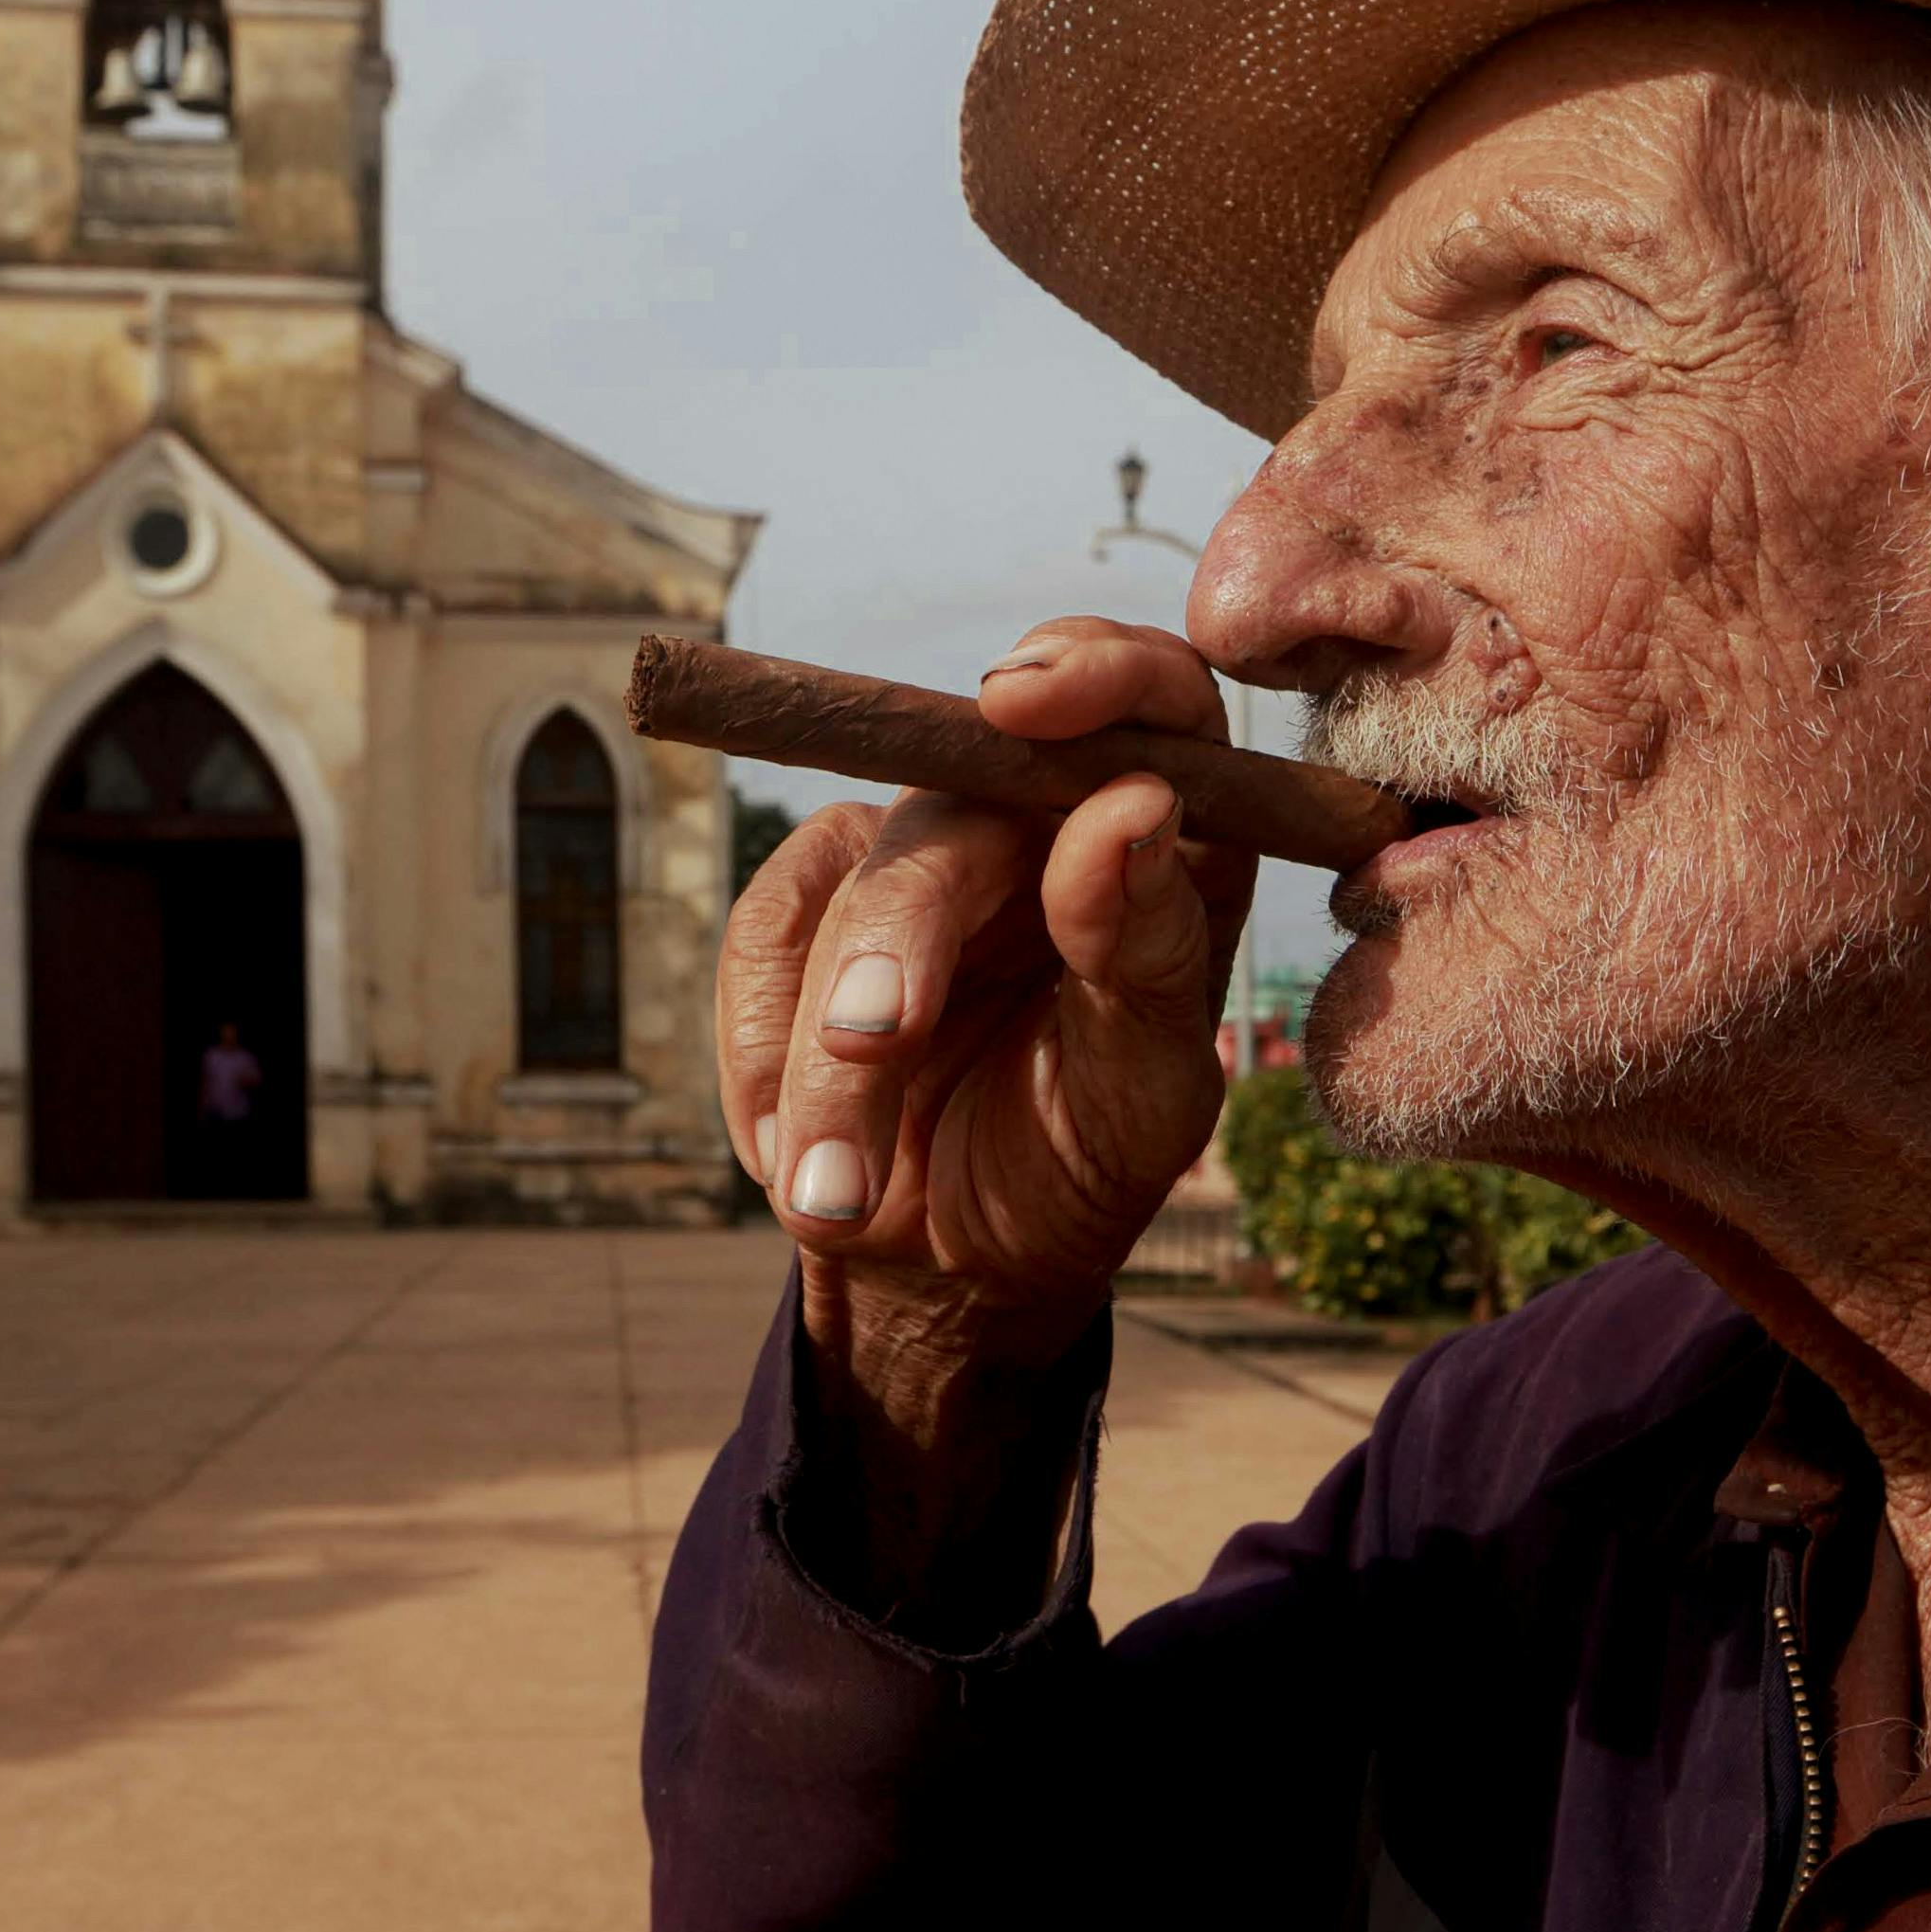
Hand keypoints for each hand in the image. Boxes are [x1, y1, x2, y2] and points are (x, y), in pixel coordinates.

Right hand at [720, 616, 1255, 1379]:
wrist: (954, 1260)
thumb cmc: (1079, 1164)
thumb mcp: (1141, 1097)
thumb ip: (1145, 953)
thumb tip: (1132, 805)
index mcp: (1165, 845)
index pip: (1155, 700)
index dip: (1095, 671)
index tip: (1017, 700)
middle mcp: (1042, 821)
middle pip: (959, 800)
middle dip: (902, 929)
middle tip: (874, 1043)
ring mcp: (922, 851)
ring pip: (852, 878)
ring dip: (826, 1050)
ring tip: (837, 1192)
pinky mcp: (815, 898)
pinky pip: (764, 929)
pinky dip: (765, 1050)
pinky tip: (799, 1152)